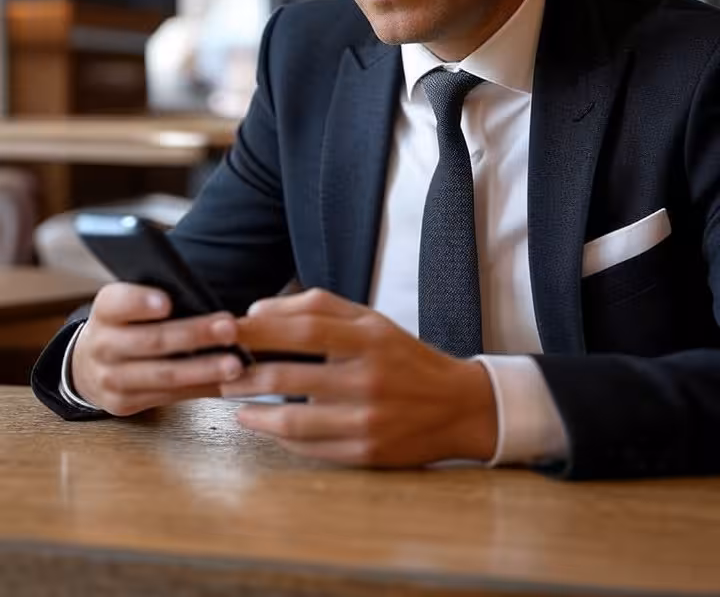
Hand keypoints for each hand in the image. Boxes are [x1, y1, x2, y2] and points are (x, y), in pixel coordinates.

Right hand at [70, 283, 244, 415]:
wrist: (86, 366)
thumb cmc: (125, 324)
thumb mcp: (127, 304)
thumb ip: (155, 299)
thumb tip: (204, 301)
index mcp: (105, 311)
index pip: (118, 303)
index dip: (141, 303)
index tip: (166, 302)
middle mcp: (103, 346)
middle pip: (152, 341)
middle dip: (194, 335)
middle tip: (229, 328)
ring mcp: (112, 380)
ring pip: (164, 376)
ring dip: (204, 369)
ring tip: (235, 363)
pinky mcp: (125, 404)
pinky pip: (171, 397)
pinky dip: (204, 389)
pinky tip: (229, 383)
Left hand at [223, 288, 497, 465]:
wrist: (457, 405)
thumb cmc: (403, 356)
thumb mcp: (370, 320)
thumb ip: (317, 307)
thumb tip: (259, 311)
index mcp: (368, 338)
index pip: (303, 328)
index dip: (259, 330)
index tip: (228, 329)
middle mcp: (368, 378)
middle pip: (290, 374)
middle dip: (246, 374)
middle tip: (222, 371)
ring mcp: (368, 419)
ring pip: (294, 420)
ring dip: (255, 412)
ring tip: (235, 403)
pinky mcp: (366, 452)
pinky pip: (311, 447)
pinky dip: (282, 436)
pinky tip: (267, 425)